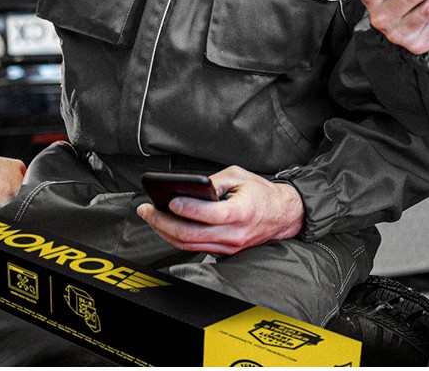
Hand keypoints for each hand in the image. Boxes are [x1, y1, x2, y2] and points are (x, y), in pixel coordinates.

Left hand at [136, 165, 304, 255]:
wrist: (282, 215)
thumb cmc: (260, 193)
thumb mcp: (239, 176)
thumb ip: (213, 182)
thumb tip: (187, 188)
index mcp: (242, 211)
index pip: (211, 214)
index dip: (188, 209)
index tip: (169, 201)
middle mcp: (234, 234)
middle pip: (192, 235)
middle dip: (163, 223)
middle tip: (147, 210)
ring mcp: (229, 247)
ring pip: (190, 245)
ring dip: (165, 232)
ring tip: (150, 217)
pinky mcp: (224, 252)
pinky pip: (196, 248)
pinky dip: (177, 238)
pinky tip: (166, 226)